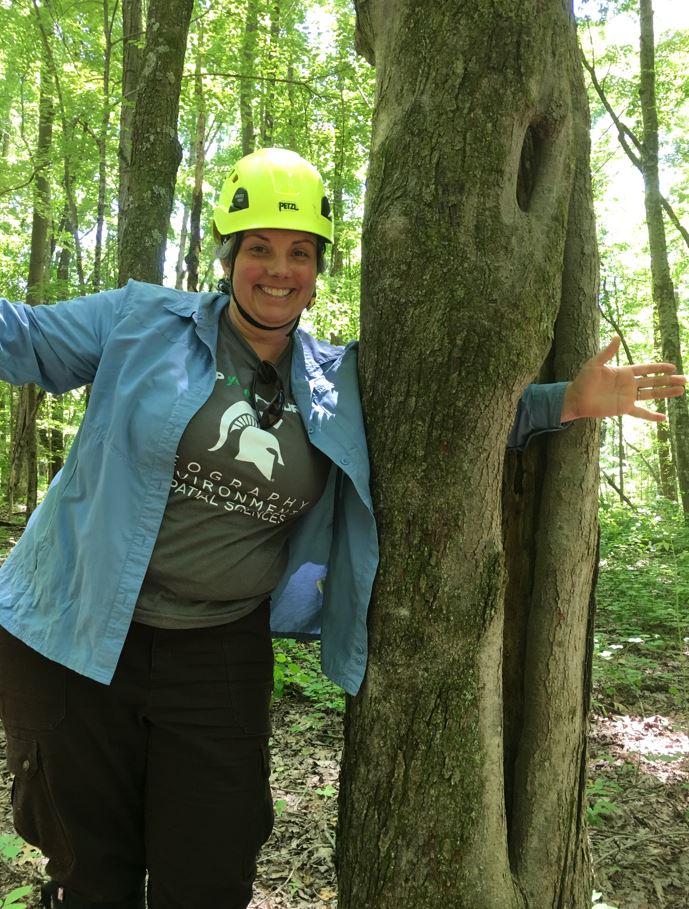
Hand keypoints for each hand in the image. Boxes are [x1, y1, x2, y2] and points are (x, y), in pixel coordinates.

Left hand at [561, 336, 686, 422]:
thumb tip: (616, 337)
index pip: (646, 369)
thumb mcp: (595, 364)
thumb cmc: (584, 380)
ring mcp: (628, 396)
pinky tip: (663, 418)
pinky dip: (652, 416)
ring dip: (666, 393)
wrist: (576, 398)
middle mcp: (629, 384)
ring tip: (681, 391)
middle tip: (685, 379)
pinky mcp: (624, 408)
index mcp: (624, 372)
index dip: (659, 368)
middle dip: (669, 380)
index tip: (673, 367)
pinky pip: (641, 413)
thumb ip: (607, 352)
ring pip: (651, 394)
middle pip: (653, 381)